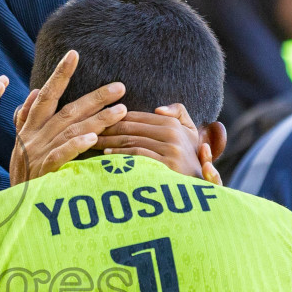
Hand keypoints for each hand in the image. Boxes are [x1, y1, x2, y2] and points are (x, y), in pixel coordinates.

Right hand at [9, 50, 126, 184]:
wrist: (12, 208)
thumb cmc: (22, 176)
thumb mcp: (20, 145)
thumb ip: (25, 118)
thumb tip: (34, 92)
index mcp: (30, 127)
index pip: (47, 95)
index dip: (59, 74)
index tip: (74, 54)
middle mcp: (35, 136)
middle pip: (67, 111)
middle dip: (95, 98)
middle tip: (120, 87)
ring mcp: (39, 153)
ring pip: (71, 130)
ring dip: (97, 119)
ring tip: (121, 111)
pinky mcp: (44, 172)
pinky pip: (61, 155)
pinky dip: (76, 145)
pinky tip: (93, 137)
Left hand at [101, 103, 218, 182]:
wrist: (202, 183)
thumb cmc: (190, 157)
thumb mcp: (189, 131)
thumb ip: (178, 113)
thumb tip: (158, 108)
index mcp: (173, 123)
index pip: (137, 117)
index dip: (115, 118)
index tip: (98, 121)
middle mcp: (172, 134)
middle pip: (131, 128)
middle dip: (108, 129)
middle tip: (89, 131)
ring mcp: (170, 150)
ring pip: (131, 141)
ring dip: (109, 142)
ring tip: (94, 143)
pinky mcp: (165, 165)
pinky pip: (137, 156)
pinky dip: (120, 155)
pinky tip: (106, 156)